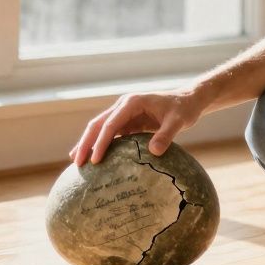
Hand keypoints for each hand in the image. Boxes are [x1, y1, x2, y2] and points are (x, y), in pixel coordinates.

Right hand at [69, 89, 202, 166]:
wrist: (189, 101)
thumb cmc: (184, 109)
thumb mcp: (179, 122)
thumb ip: (167, 135)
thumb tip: (153, 152)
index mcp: (132, 102)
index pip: (111, 124)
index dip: (101, 142)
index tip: (95, 160)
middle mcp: (124, 105)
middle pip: (98, 124)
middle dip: (86, 142)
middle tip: (76, 163)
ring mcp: (124, 113)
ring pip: (100, 128)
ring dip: (88, 143)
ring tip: (76, 161)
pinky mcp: (128, 121)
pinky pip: (110, 133)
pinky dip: (100, 144)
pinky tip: (93, 158)